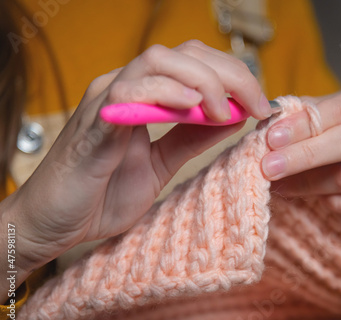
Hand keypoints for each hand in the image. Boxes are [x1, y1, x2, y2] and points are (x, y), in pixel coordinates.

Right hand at [1, 41, 270, 278]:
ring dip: (203, 80)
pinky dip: (166, 91)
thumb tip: (235, 117)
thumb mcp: (164, 164)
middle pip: (185, 53)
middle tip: (258, 104)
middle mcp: (125, 87)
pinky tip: (193, 107)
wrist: (57, 224)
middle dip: (230, 73)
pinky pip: (130, 89)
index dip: (235, 77)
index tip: (263, 105)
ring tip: (224, 110)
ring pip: (159, 60)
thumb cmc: (103, 193)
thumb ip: (194, 138)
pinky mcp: (95, 121)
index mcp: (144, 96)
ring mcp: (108, 99)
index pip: (196, 63)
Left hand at [262, 75, 340, 215]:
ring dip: (311, 184)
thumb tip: (270, 119)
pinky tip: (320, 198)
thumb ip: (302, 114)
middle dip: (303, 156)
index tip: (272, 139)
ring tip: (284, 185)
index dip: (304, 124)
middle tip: (269, 167)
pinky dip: (338, 203)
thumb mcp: (325, 113)